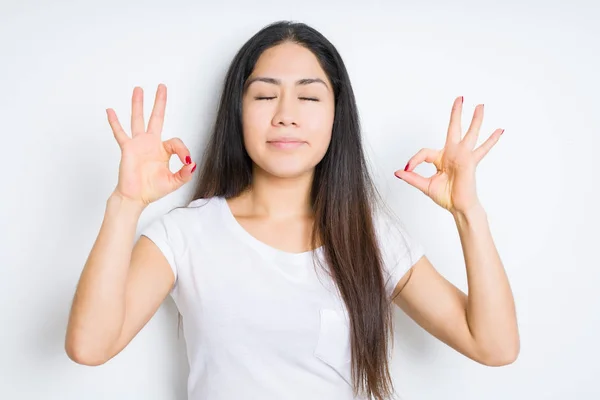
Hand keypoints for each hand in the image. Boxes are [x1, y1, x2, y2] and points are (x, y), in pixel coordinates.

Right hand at [106, 84, 196, 206]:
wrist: (136, 198)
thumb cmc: (152, 189)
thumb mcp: (174, 182)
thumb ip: (185, 174)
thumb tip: (192, 163)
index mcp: (163, 151)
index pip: (175, 141)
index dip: (183, 150)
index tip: (185, 160)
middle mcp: (150, 144)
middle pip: (156, 118)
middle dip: (159, 102)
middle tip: (162, 87)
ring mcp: (138, 144)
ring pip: (138, 119)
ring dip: (138, 105)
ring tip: (138, 90)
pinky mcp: (128, 149)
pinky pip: (120, 133)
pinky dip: (115, 122)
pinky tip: (110, 110)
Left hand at [394, 96, 503, 214]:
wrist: (458, 207)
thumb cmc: (446, 196)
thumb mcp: (424, 185)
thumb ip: (412, 177)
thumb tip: (398, 172)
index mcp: (440, 158)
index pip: (424, 152)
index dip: (413, 160)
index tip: (407, 169)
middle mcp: (453, 153)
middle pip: (453, 128)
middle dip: (456, 113)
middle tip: (459, 98)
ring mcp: (463, 156)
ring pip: (470, 134)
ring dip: (475, 120)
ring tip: (480, 105)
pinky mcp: (470, 162)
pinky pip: (483, 149)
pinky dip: (491, 140)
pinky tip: (500, 130)